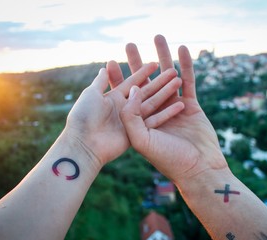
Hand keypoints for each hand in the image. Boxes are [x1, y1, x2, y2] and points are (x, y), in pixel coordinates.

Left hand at [64, 62, 182, 167]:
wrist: (87, 148)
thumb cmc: (85, 120)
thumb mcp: (91, 95)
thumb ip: (100, 81)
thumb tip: (105, 66)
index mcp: (115, 101)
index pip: (133, 83)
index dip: (142, 72)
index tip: (153, 63)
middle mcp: (128, 111)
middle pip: (147, 92)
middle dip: (159, 80)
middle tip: (170, 69)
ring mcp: (138, 123)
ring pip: (156, 103)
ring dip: (167, 90)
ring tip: (176, 78)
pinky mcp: (146, 134)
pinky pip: (161, 119)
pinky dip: (171, 109)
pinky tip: (181, 100)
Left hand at [120, 35, 227, 184]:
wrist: (198, 170)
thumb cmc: (168, 160)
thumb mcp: (140, 139)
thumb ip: (131, 115)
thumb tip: (132, 87)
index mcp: (139, 122)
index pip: (125, 96)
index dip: (117, 78)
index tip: (109, 61)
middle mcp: (155, 113)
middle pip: (145, 82)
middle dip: (137, 63)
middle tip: (130, 44)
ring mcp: (173, 108)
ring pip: (166, 78)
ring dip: (162, 57)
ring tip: (158, 37)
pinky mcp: (191, 105)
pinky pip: (188, 81)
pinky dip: (186, 65)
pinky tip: (182, 49)